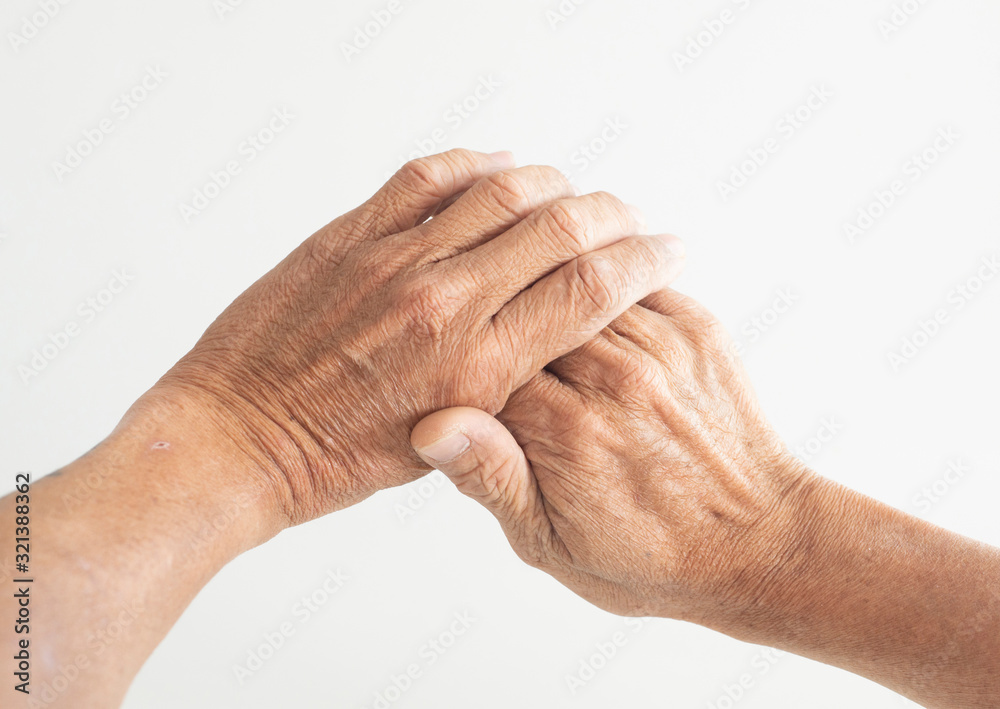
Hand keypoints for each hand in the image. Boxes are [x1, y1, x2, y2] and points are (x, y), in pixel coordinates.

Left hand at [154, 149, 685, 525]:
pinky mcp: (349, 237)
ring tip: (574, 193)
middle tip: (630, 219)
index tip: (666, 252)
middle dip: (613, 216)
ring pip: (502, 191)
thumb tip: (547, 341)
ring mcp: (395, 261)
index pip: (591, 291)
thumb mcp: (438, 450)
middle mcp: (446, 303)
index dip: (643, 262)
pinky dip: (474, 163)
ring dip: (554, 184)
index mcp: (478, 369)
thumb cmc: (335, 460)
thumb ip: (500, 391)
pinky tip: (501, 166)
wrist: (238, 440)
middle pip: (560, 229)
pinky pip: (427, 176)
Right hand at [411, 290, 999, 707]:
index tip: (463, 372)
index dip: (464, 363)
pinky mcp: (695, 330)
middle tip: (497, 331)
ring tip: (535, 303)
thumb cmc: (651, 555)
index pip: (484, 363)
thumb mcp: (551, 543)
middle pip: (528, 313)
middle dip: (506, 319)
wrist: (759, 543)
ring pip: (580, 285)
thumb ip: (490, 477)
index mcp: (566, 433)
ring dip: (551, 290)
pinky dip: (606, 285)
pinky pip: (635, 281)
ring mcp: (659, 349)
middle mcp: (613, 380)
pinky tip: (592, 304)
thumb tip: (433, 426)